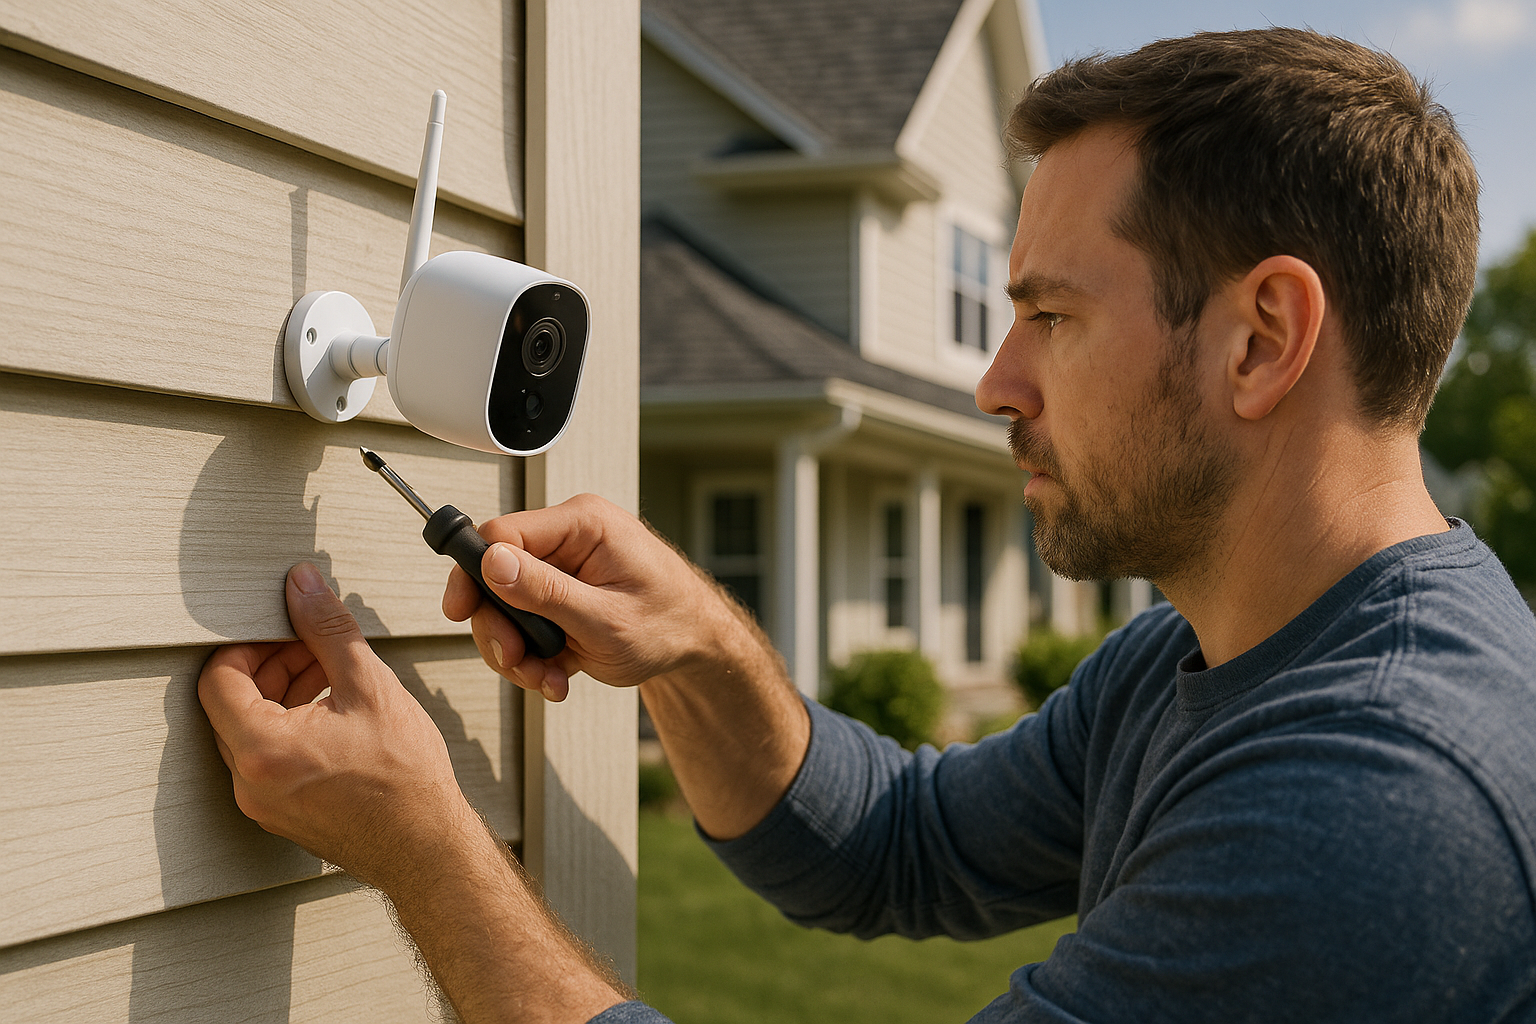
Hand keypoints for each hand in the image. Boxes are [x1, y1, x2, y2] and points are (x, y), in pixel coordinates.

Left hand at [199, 562, 471, 889]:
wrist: (427, 846)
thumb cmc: (405, 779)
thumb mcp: (371, 686)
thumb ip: (328, 629)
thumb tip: (302, 586)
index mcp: (263, 749)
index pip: (218, 677)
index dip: (249, 644)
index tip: (285, 631)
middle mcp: (249, 783)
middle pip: (231, 703)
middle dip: (270, 665)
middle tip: (314, 647)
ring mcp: (261, 803)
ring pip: (249, 730)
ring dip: (281, 693)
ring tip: (332, 675)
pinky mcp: (278, 813)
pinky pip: (266, 757)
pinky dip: (290, 725)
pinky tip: (335, 712)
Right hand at [442, 493, 750, 700]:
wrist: (698, 646)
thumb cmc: (670, 626)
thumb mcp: (605, 618)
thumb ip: (547, 592)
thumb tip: (492, 561)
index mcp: (583, 524)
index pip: (501, 533)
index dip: (474, 573)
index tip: (463, 612)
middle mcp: (570, 539)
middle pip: (495, 574)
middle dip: (501, 628)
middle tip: (519, 662)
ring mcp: (565, 568)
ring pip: (505, 606)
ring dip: (517, 651)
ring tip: (546, 678)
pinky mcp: (561, 595)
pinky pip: (525, 623)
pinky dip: (533, 656)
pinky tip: (556, 677)